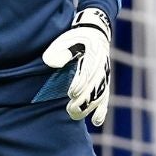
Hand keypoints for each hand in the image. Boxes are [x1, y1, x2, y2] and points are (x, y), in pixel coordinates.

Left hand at [42, 8, 112, 125]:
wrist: (95, 34)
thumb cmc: (76, 38)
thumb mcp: (66, 38)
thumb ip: (58, 50)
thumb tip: (50, 62)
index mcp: (92, 55)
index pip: (88, 73)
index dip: (81, 84)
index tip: (72, 92)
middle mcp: (101, 68)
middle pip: (94, 88)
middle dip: (83, 100)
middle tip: (70, 109)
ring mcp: (104, 77)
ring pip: (100, 96)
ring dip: (89, 107)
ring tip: (74, 114)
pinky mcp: (104, 84)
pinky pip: (105, 98)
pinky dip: (102, 111)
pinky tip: (96, 121)